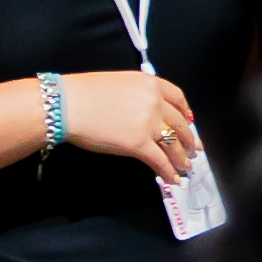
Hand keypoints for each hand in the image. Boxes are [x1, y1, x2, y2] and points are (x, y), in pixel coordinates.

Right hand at [57, 68, 206, 183]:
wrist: (67, 105)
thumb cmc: (84, 92)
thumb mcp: (119, 82)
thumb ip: (137, 93)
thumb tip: (142, 108)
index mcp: (150, 83)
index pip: (178, 97)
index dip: (186, 112)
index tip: (190, 121)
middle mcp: (155, 102)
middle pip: (179, 124)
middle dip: (188, 139)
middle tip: (193, 150)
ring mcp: (149, 124)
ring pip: (173, 144)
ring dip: (180, 159)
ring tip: (185, 168)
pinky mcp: (139, 144)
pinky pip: (160, 160)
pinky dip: (168, 171)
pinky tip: (172, 179)